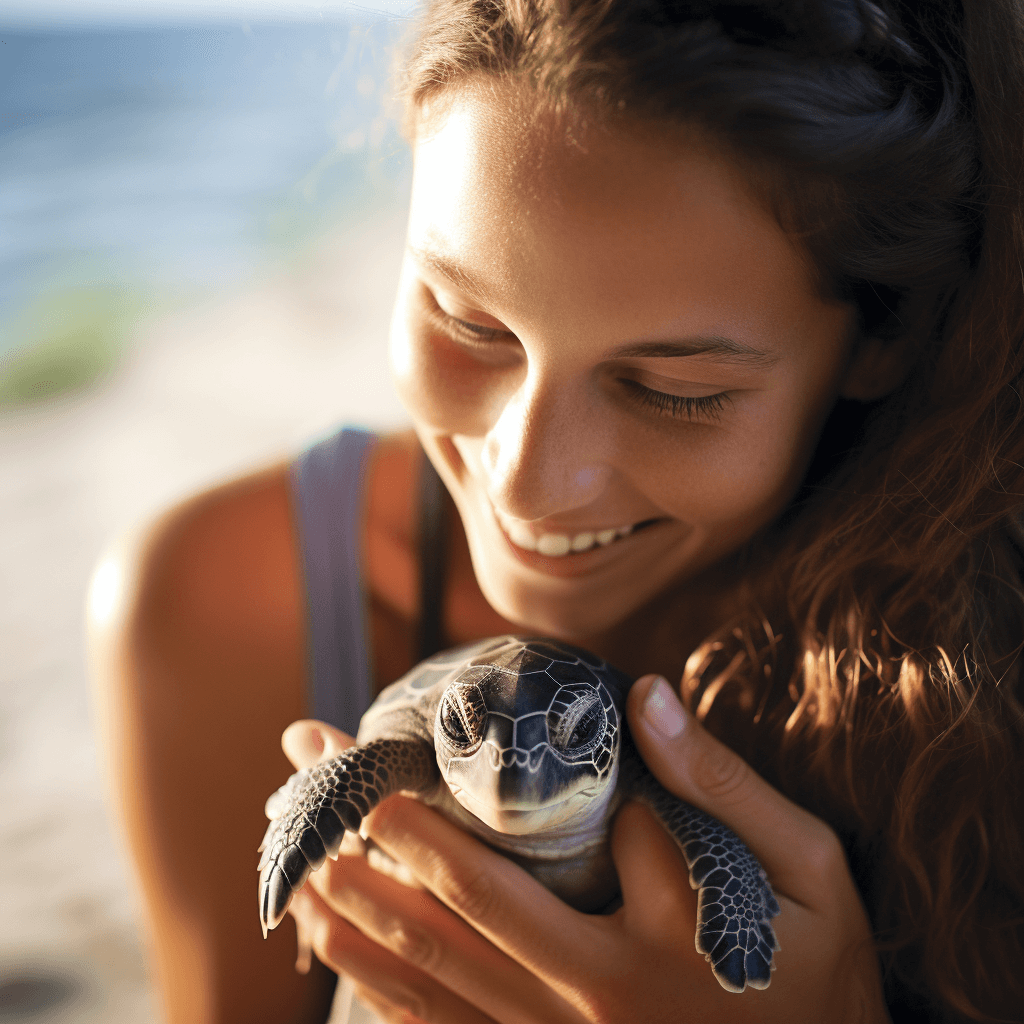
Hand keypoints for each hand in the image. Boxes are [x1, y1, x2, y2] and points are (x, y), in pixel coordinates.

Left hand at [280, 676, 890, 1023]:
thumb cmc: (822, 974)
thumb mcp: (810, 871)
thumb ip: (725, 787)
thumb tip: (646, 694)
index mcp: (655, 943)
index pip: (563, 844)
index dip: (493, 791)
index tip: (415, 747)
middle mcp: (592, 1002)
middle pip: (464, 907)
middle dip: (383, 836)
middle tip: (321, 779)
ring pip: (436, 978)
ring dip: (360, 915)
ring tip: (300, 863)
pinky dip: (386, 992)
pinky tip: (342, 957)